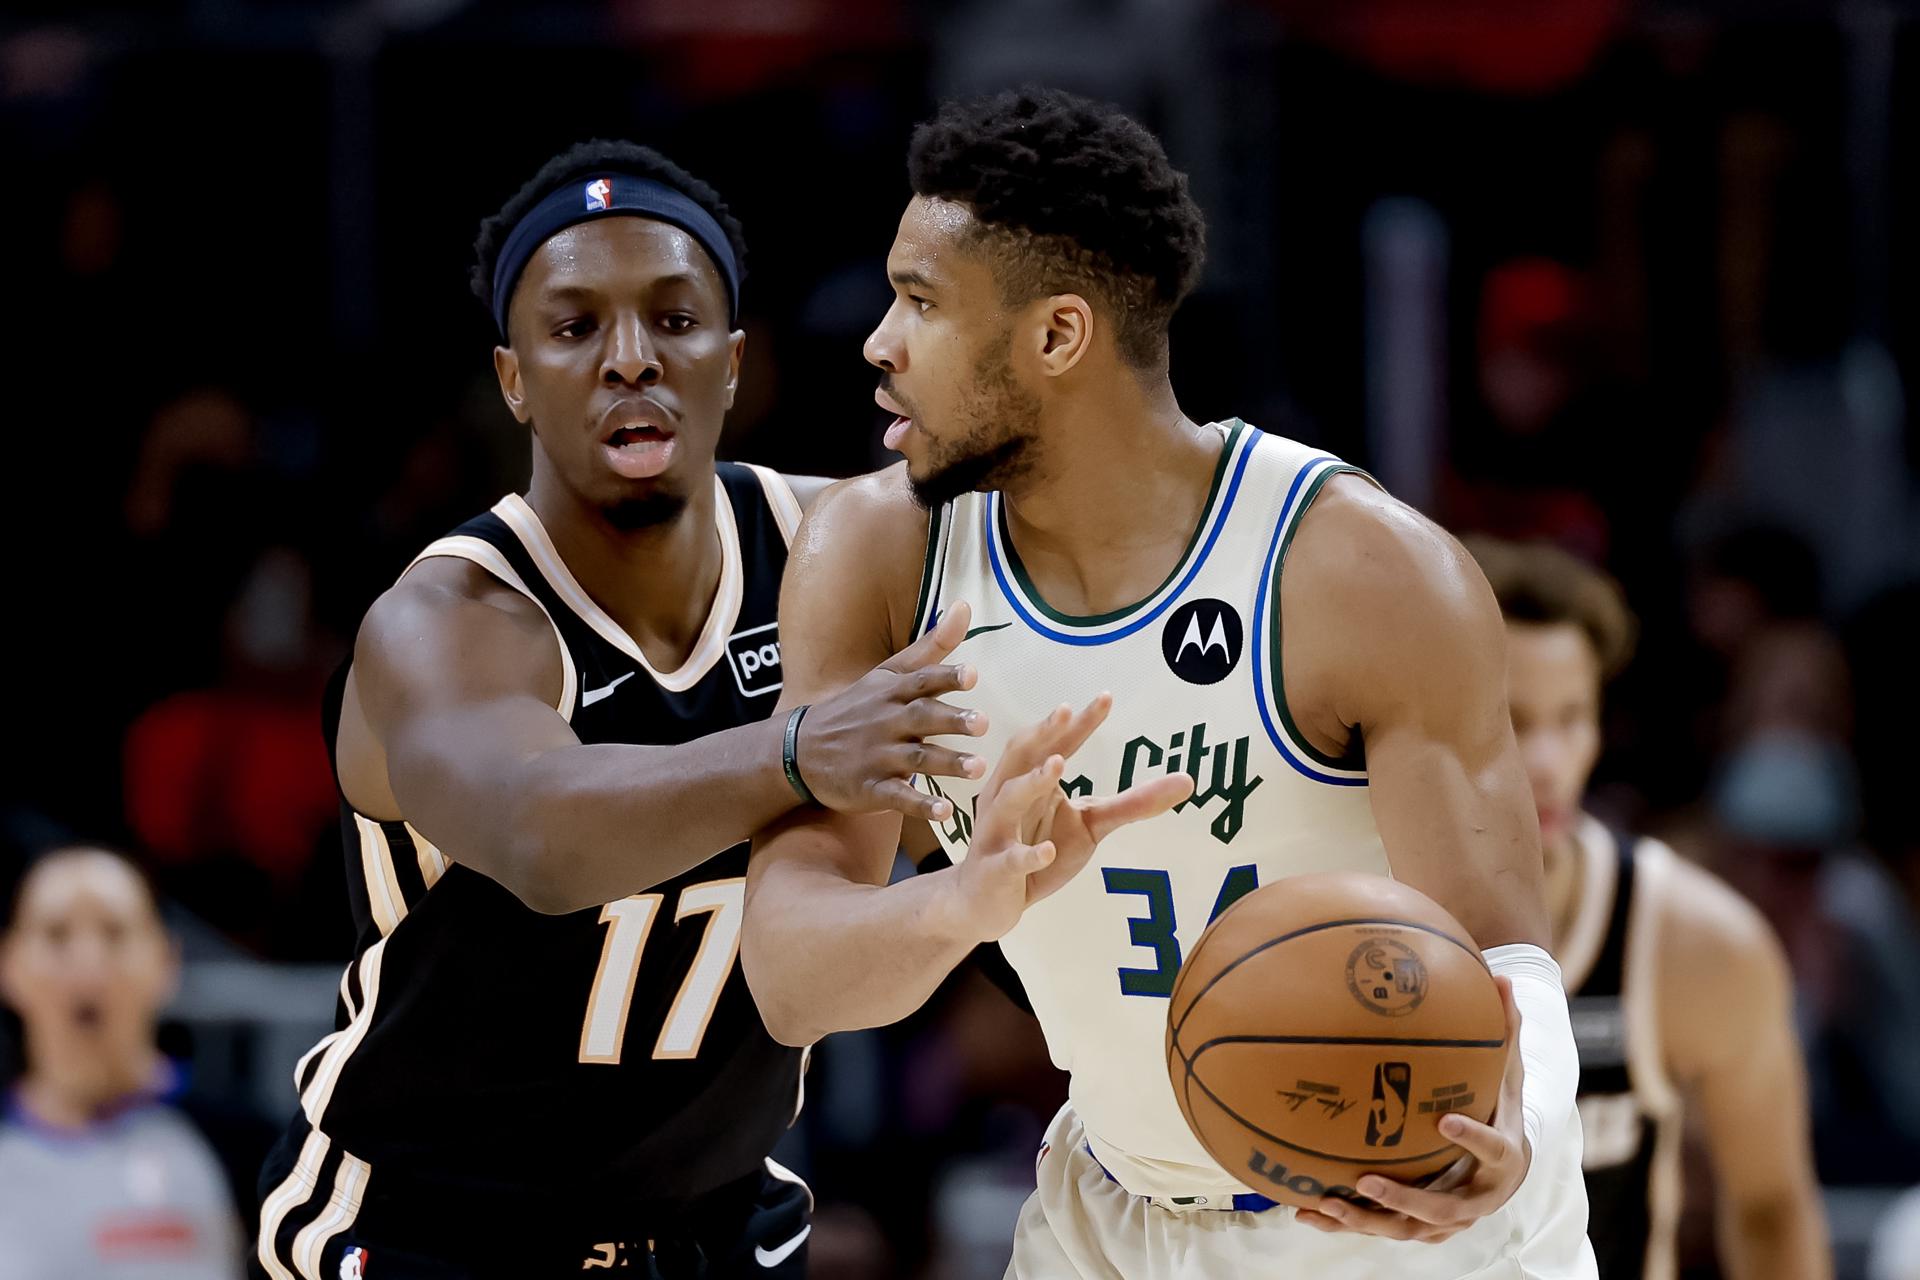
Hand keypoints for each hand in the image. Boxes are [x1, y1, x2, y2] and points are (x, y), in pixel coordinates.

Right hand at [795, 601, 987, 820]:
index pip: (921, 681)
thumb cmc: (857, 707)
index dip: (945, 677)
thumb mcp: (888, 674)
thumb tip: (965, 606)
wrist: (799, 750)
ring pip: (915, 760)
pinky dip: (920, 805)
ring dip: (946, 764)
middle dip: (951, 720)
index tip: (972, 674)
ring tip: (977, 768)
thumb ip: (931, 646)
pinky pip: (898, 798)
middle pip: (921, 719)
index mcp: (891, 693)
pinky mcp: (870, 790)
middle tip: (982, 723)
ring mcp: (876, 757)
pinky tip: (945, 813)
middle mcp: (885, 723)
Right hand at [949, 694, 1193, 942]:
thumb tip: (1188, 780)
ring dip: (1031, 782)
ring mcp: (997, 833)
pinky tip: (1047, 851)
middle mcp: (1007, 796)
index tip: (1106, 697)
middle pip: (1021, 756)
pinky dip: (1027, 855)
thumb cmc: (1038, 850)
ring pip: (1008, 800)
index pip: (1056, 743)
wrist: (984, 902)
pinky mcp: (994, 870)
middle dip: (1043, 733)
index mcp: (1031, 779)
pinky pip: (1009, 860)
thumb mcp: (1091, 825)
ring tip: (1058, 765)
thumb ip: (1133, 803)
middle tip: (1065, 711)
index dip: (1078, 722)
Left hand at [1297, 976, 1529, 1242]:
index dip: (1472, 1139)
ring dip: (1365, 1219)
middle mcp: (1478, 1198)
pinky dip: (1344, 1222)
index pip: (1492, 1150)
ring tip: (1327, 1202)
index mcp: (1504, 1159)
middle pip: (1443, 1209)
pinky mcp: (1420, 1227)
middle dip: (1405, 1198)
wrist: (1505, 1166)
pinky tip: (1304, 1210)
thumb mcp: (1508, 1074)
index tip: (1445, 1120)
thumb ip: (1504, 1031)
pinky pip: (1380, 1228)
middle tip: (1367, 1180)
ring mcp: (1448, 1220)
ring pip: (1405, 1229)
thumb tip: (1503, 977)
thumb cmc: (1500, 1108)